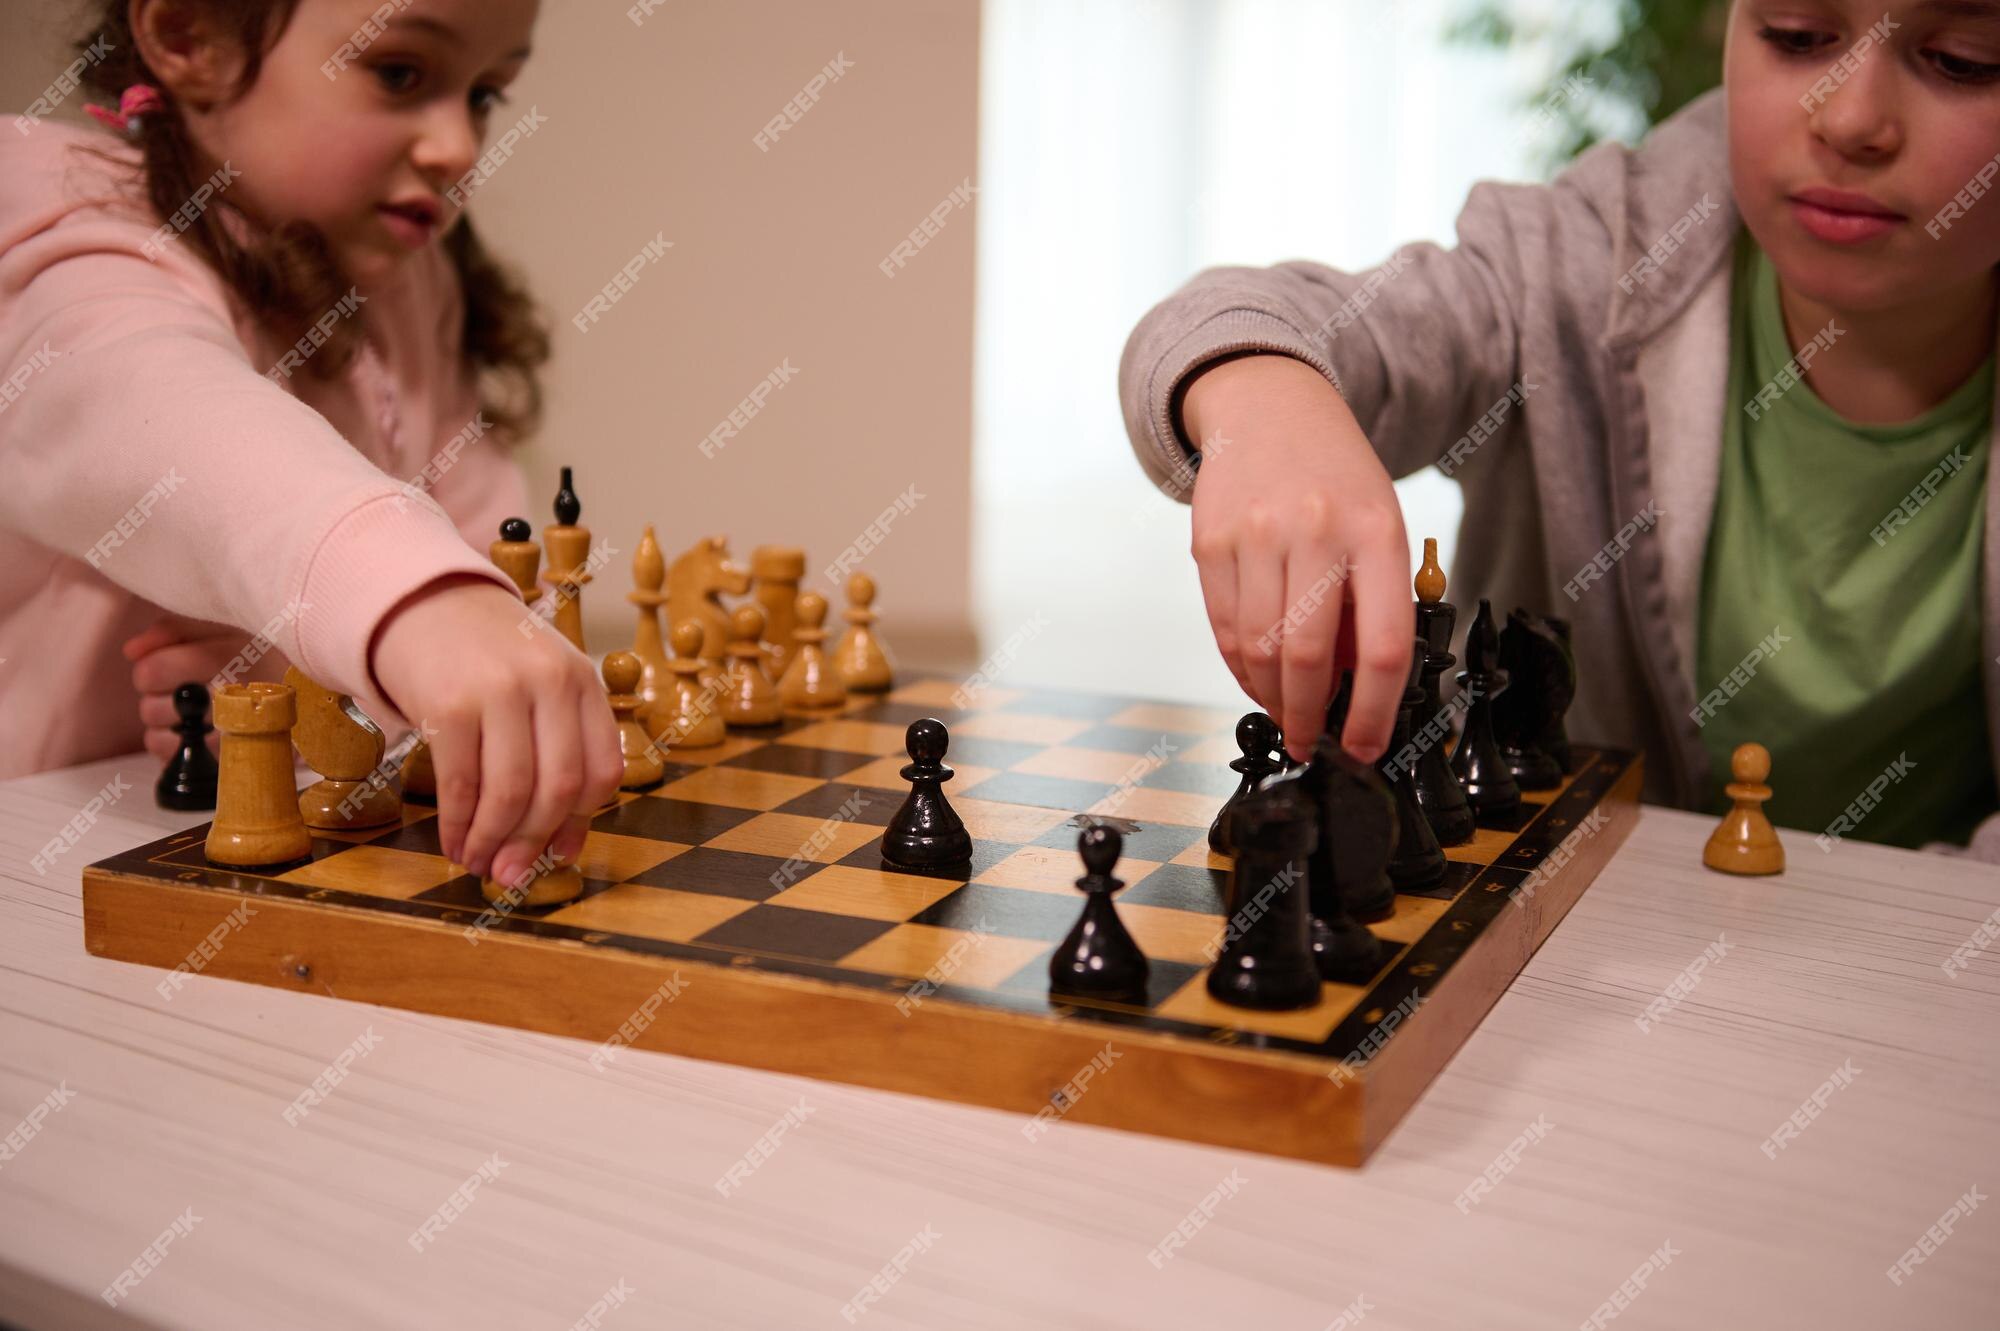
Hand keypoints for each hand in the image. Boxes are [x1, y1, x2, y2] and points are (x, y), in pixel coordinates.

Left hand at [123, 616, 286, 761]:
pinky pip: (173, 756)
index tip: (171, 666)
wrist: (318, 696)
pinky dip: (174, 746)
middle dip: (159, 697)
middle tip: (187, 690)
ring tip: (196, 711)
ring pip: (157, 734)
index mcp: (231, 655)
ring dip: (167, 723)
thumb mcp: (229, 625)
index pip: (152, 671)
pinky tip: (197, 733)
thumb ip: (175, 629)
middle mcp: (232, 694)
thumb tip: (132, 650)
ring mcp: (232, 731)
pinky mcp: (229, 757)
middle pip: (150, 706)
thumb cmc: (268, 655)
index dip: (150, 669)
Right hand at [369, 575, 624, 888]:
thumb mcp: (541, 691)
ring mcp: (500, 690)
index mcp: (583, 682)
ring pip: (510, 792)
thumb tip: (562, 850)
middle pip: (559, 787)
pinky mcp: (449, 704)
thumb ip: (560, 757)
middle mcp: (550, 682)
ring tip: (478, 863)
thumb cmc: (489, 660)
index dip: (582, 823)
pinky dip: (458, 825)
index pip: (603, 770)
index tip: (556, 855)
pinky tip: (454, 842)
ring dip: (493, 841)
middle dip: (534, 843)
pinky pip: (461, 784)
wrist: (424, 603)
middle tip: (511, 875)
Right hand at [1182, 354, 1413, 762]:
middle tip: (1314, 744)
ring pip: (1258, 650)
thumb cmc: (1334, 476)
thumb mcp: (1380, 526)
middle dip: (1311, 717)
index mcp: (1376, 532)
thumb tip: (1356, 689)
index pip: (1384, 645)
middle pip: (1309, 656)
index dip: (1376, 712)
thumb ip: (1372, 603)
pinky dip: (1239, 668)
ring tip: (1287, 715)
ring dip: (1273, 699)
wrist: (1269, 405)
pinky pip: (1223, 627)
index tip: (1367, 746)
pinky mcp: (1210, 542)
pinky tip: (1256, 680)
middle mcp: (1316, 531)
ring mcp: (1256, 534)